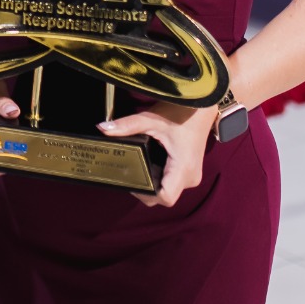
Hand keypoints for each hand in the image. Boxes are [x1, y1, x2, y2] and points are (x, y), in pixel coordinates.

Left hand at [97, 101, 219, 207]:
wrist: (201, 106)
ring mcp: (191, 176)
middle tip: (128, 173)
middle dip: (145, 189)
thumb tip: (102, 128)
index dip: (145, 194)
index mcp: (184, 169)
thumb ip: (127, 125)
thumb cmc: (180, 113)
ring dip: (151, 184)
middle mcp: (190, 178)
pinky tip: (146, 166)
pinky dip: (158, 178)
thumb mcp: (151, 119)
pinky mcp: (189, 172)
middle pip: (164, 197)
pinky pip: (171, 183)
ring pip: (167, 191)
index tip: (131, 180)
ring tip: (135, 169)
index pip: (165, 197)